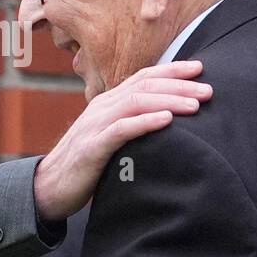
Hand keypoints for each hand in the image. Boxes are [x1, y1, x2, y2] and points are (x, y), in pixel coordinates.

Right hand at [33, 60, 210, 222]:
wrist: (49, 187)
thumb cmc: (85, 164)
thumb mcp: (109, 138)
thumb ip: (130, 125)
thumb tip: (165, 120)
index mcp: (107, 103)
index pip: (143, 77)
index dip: (172, 70)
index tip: (200, 69)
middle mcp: (102, 107)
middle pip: (144, 86)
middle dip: (179, 85)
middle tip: (208, 89)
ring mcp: (95, 125)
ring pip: (135, 103)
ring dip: (169, 101)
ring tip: (195, 105)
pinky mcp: (92, 148)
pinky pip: (121, 130)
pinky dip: (145, 122)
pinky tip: (166, 121)